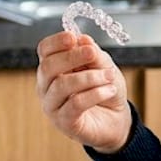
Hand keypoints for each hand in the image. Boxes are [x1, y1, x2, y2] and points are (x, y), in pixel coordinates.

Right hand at [36, 31, 131, 152]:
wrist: (116, 119)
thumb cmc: (105, 90)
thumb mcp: (104, 66)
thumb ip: (93, 54)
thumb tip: (83, 39)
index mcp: (53, 68)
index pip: (44, 50)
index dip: (56, 42)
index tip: (73, 37)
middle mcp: (47, 87)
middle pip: (47, 67)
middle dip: (71, 57)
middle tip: (93, 54)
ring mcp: (53, 106)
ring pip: (61, 85)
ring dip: (89, 77)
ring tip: (109, 77)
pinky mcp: (64, 122)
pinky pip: (75, 104)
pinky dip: (95, 94)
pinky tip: (109, 90)